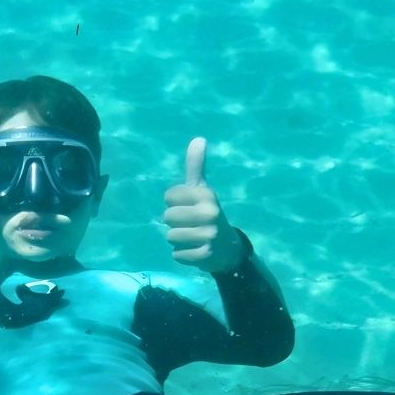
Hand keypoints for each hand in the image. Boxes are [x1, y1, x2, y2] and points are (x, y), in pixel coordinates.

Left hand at [163, 137, 244, 272]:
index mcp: (206, 194)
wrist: (227, 247)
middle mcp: (210, 213)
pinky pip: (177, 255)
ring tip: (192, 237)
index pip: (168, 196)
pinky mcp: (205, 255)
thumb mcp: (201, 189)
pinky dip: (182, 255)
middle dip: (174, 223)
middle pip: (167, 217)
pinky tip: (195, 250)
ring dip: (177, 240)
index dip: (173, 203)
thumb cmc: (206, 213)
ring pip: (170, 237)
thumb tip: (199, 138)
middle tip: (190, 224)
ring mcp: (209, 235)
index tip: (188, 206)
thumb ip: (195, 166)